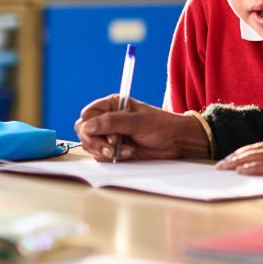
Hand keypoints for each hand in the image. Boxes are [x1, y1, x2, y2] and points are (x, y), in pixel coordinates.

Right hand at [74, 94, 209, 161]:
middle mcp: (108, 119)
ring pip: (91, 146)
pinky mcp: (116, 149)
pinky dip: (112, 158)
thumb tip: (86, 126)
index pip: (87, 115)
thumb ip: (111, 123)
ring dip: (105, 152)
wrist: (177, 141)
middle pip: (84, 132)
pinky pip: (102, 156)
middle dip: (96, 143)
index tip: (109, 135)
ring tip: (126, 150)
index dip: (91, 127)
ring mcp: (110, 135)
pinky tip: (129, 154)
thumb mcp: (137, 122)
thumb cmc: (161, 125)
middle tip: (112, 148)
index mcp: (111, 105)